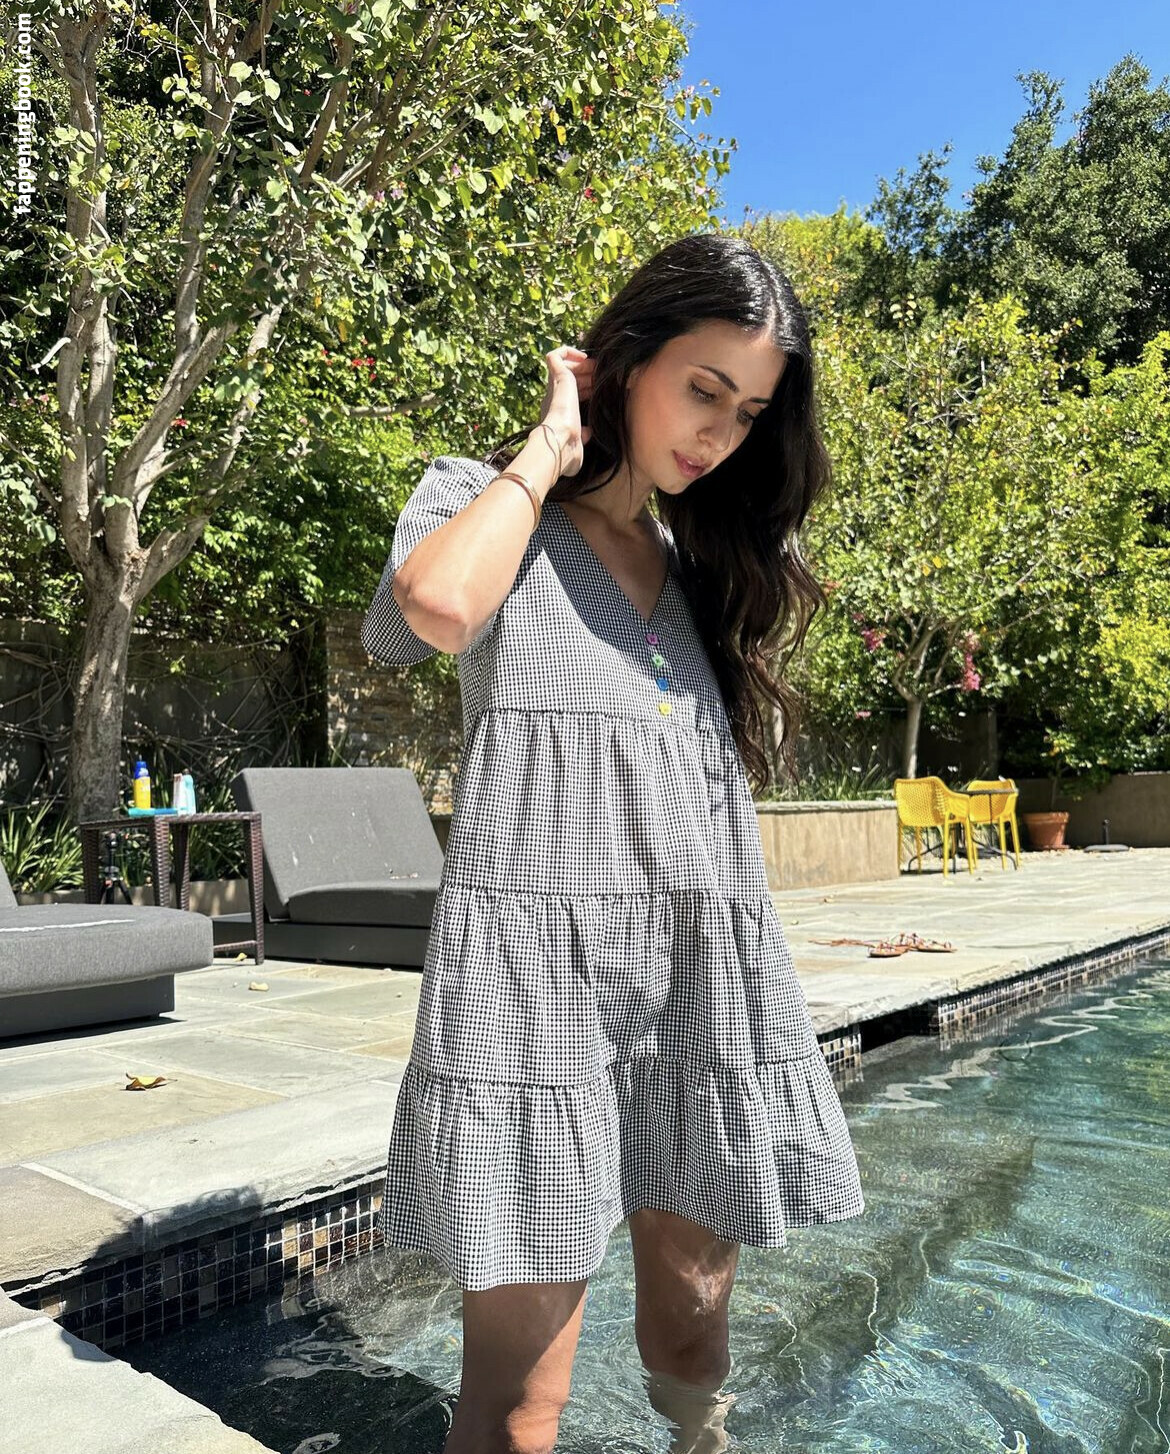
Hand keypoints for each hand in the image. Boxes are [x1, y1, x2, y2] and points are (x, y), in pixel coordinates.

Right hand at [532, 345, 594, 476]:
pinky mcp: (557, 377)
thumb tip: (588, 433)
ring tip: (597, 366)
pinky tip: (583, 357)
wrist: (560, 442)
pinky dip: (568, 351)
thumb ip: (583, 437)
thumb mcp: (579, 443)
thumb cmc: (568, 450)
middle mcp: (554, 398)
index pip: (571, 395)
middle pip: (570, 379)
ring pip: (566, 366)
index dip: (586, 389)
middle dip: (587, 376)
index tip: (599, 391)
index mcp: (558, 412)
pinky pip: (555, 355)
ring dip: (583, 364)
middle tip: (601, 377)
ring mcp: (554, 387)